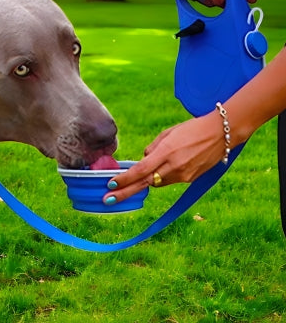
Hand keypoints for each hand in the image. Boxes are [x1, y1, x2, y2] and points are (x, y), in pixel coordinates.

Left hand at [103, 112, 224, 203]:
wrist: (221, 134)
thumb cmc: (192, 128)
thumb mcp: (168, 133)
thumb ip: (153, 148)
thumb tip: (143, 160)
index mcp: (166, 152)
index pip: (140, 170)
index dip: (124, 179)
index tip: (111, 184)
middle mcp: (174, 167)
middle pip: (144, 183)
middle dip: (125, 192)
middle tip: (107, 199)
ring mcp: (183, 175)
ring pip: (157, 183)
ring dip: (147, 179)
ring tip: (148, 170)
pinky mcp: (190, 179)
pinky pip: (169, 181)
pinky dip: (163, 176)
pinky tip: (169, 165)